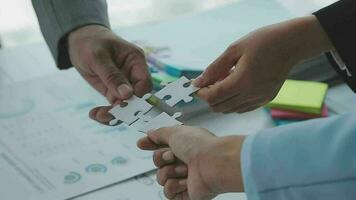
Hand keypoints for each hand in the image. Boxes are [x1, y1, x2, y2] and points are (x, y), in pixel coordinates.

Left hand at [68, 25, 151, 122]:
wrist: (79, 40)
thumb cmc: (91, 43)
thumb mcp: (98, 57)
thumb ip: (112, 76)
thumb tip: (127, 94)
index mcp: (136, 60)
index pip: (145, 83)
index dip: (138, 97)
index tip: (124, 105)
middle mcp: (134, 74)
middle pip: (138, 98)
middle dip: (124, 109)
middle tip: (106, 115)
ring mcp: (125, 84)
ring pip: (126, 106)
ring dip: (113, 114)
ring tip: (97, 115)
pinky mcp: (114, 91)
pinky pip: (115, 107)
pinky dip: (106, 113)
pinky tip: (94, 113)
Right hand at [137, 126, 245, 199]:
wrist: (213, 163)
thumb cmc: (199, 146)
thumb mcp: (175, 132)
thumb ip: (159, 133)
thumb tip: (150, 133)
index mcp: (184, 145)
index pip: (162, 145)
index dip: (151, 145)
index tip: (142, 144)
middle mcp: (184, 160)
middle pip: (158, 162)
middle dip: (161, 158)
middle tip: (172, 156)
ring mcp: (185, 177)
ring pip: (161, 178)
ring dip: (170, 172)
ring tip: (185, 169)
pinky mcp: (186, 193)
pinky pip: (168, 192)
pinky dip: (174, 186)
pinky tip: (185, 181)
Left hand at [193, 16, 332, 112]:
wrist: (291, 43)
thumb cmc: (262, 42)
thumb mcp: (234, 50)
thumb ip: (214, 68)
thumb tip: (198, 82)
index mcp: (242, 82)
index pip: (213, 97)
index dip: (202, 93)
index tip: (198, 85)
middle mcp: (251, 95)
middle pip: (219, 107)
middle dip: (210, 97)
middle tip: (211, 81)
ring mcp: (260, 99)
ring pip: (230, 110)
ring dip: (222, 99)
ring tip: (225, 80)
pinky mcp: (266, 99)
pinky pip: (242, 108)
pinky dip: (233, 102)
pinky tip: (236, 87)